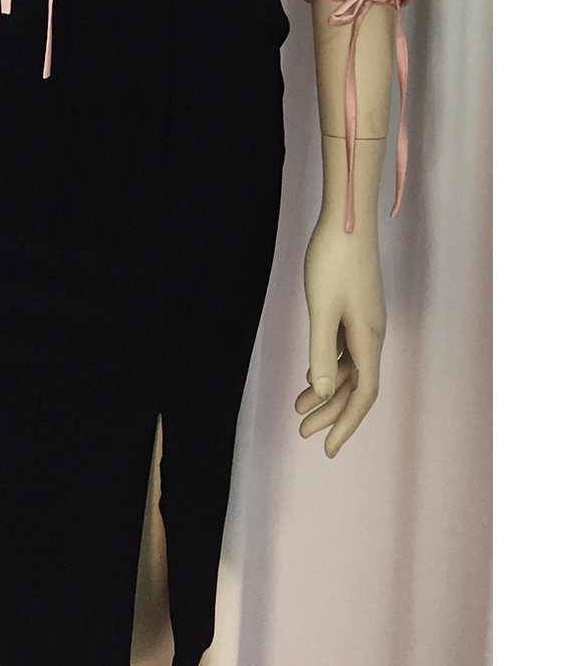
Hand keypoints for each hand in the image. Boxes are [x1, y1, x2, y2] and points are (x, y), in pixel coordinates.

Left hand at [296, 216, 386, 456]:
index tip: (327, 450)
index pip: (364, 394)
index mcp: (369, 338)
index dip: (346, 424)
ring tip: (299, 408)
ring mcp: (364, 322)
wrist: (345, 221)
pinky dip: (328, 366)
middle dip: (332, 413)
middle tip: (302, 432)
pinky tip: (311, 375)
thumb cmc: (333, 262)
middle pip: (357, 386)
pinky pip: (344, 350)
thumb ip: (322, 351)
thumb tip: (324, 393)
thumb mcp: (321, 309)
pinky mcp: (354, 309)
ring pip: (349, 368)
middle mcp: (372, 334)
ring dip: (327, 390)